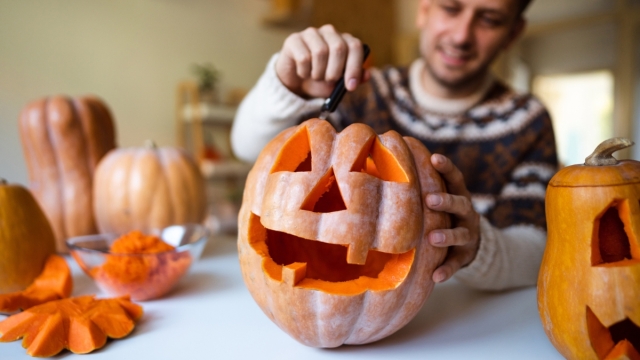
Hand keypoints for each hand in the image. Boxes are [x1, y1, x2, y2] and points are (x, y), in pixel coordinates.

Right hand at [275, 24, 368, 98]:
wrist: (296, 82)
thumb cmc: (321, 80)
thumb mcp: (339, 84)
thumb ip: (354, 79)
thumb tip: (366, 75)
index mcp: (344, 40)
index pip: (355, 46)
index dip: (354, 67)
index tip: (350, 86)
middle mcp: (329, 32)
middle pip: (338, 48)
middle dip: (335, 71)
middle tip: (329, 81)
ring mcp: (311, 33)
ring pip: (320, 52)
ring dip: (318, 73)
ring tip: (315, 77)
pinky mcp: (294, 39)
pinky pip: (303, 57)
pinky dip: (304, 72)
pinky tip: (303, 73)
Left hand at [427, 154, 479, 282]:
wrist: (469, 244)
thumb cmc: (441, 216)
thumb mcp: (437, 202)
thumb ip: (420, 189)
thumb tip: (380, 168)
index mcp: (458, 195)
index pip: (455, 178)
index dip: (446, 167)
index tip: (434, 157)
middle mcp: (467, 213)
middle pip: (460, 203)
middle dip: (445, 201)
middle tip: (429, 199)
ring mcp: (469, 235)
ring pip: (461, 234)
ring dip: (447, 235)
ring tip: (433, 238)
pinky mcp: (466, 256)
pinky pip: (457, 263)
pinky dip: (447, 269)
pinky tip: (436, 276)